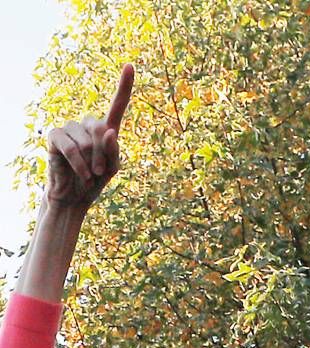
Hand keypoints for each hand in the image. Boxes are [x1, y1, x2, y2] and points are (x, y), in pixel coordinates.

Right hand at [45, 64, 132, 209]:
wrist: (74, 195)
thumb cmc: (94, 180)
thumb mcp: (112, 168)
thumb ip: (114, 151)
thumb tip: (109, 131)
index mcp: (105, 130)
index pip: (117, 105)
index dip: (124, 86)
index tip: (129, 66)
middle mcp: (87, 125)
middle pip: (100, 127)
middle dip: (104, 153)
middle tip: (102, 172)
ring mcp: (69, 128)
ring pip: (87, 139)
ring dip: (92, 161)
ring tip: (89, 174)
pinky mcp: (54, 136)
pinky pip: (71, 147)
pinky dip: (80, 163)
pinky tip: (82, 174)